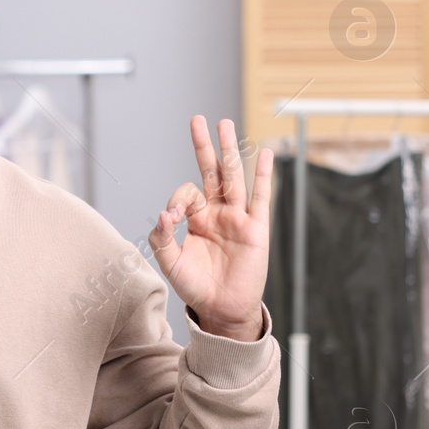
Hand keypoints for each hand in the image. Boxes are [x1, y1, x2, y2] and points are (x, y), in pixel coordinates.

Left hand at [147, 116, 272, 341]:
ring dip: (229, 151)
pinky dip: (263, 176)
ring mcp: (238, 218)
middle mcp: (217, 213)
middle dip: (204, 146)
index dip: (178, 198)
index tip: (173, 216)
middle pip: (211, 172)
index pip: (186, 193)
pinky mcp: (256, 229)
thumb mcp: (171, 263)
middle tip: (198, 119)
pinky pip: (261, 198)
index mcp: (196, 218)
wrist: (221, 309)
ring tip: (225, 124)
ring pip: (234, 178)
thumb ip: (163, 238)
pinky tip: (266, 154)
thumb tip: (164, 214)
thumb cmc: (196, 286)